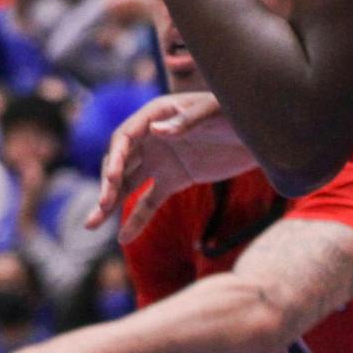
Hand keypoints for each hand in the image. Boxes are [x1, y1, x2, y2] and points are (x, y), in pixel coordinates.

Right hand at [85, 92, 254, 241]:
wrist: (262, 134)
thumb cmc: (238, 112)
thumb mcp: (215, 113)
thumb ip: (186, 121)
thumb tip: (156, 130)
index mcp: (155, 114)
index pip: (125, 137)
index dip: (116, 157)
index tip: (112, 179)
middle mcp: (151, 137)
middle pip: (120, 162)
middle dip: (108, 184)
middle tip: (102, 206)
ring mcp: (160, 160)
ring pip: (127, 184)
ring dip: (109, 202)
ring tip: (90, 224)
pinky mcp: (173, 180)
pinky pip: (149, 202)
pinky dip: (136, 220)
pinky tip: (123, 240)